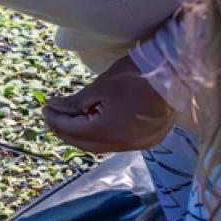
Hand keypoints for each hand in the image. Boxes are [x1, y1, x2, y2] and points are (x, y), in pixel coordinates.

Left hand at [42, 55, 175, 153]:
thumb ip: (75, 102)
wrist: (175, 74)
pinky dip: (103, 135)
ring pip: (102, 146)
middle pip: (85, 144)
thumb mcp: (101, 86)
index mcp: (108, 131)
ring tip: (72, 118)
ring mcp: (137, 145)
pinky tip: (96, 122)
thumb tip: (54, 107)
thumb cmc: (136, 75)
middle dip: (66, 130)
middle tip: (53, 116)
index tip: (45, 108)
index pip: (73, 131)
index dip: (56, 120)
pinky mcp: (148, 140)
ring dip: (84, 134)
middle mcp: (122, 144)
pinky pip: (118, 143)